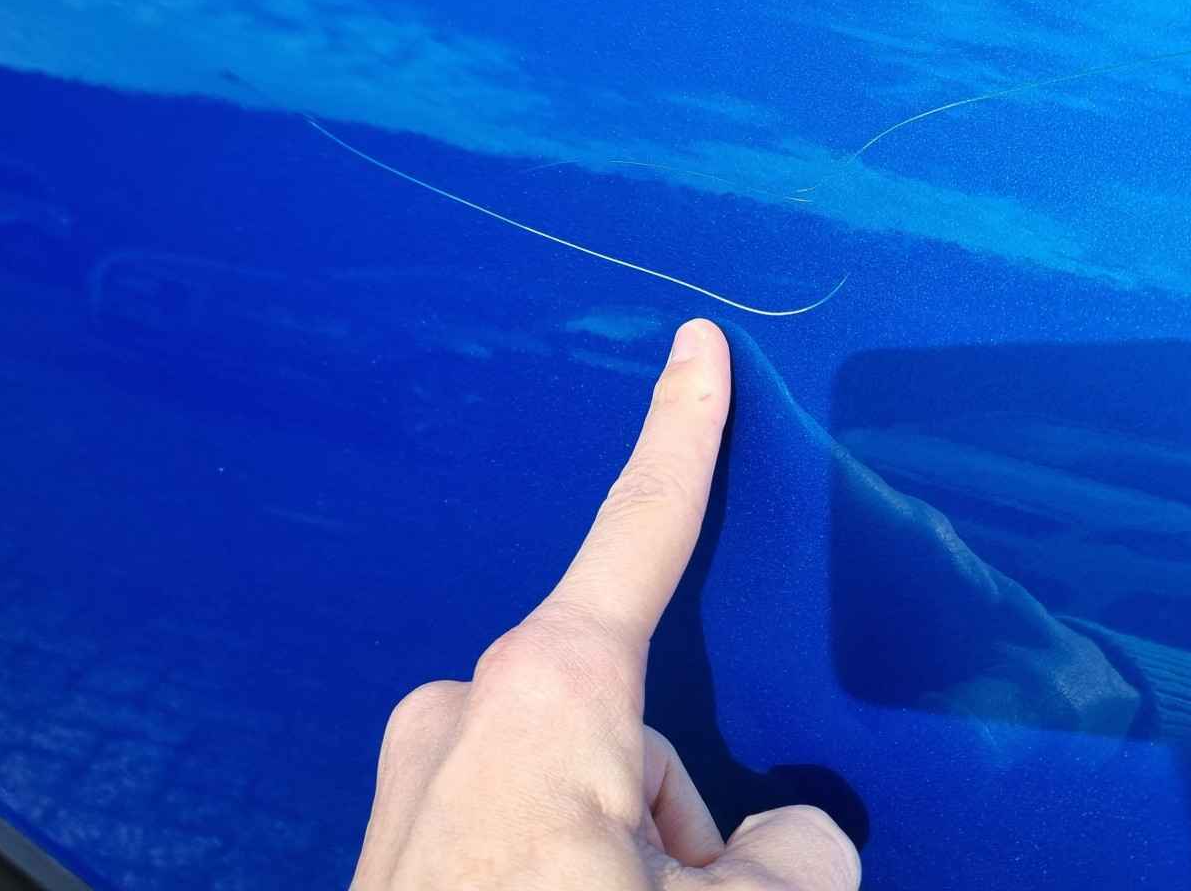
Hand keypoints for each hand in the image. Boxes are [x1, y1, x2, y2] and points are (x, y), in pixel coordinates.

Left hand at [349, 318, 861, 890]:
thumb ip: (790, 863)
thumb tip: (778, 852)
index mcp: (549, 696)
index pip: (641, 532)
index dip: (684, 437)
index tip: (692, 351)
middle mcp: (467, 721)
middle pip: (640, 732)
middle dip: (688, 818)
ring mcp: (420, 796)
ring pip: (584, 803)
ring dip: (631, 870)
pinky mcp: (400, 864)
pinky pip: (523, 848)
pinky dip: (569, 884)